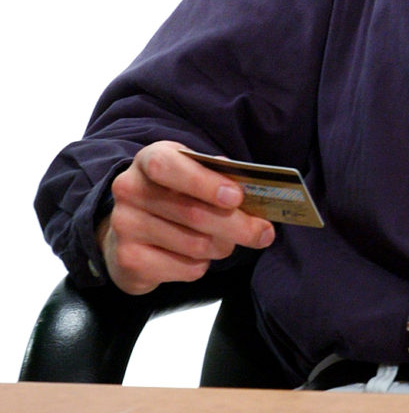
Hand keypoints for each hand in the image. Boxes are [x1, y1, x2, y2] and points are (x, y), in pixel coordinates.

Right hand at [98, 140, 274, 294]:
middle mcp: (130, 190)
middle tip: (264, 233)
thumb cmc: (176, 194)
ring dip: (223, 246)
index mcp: (150, 160)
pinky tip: (196, 256)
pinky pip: (186, 268)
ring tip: (226, 241)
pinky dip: (202, 265)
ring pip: (196, 245)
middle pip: (193, 214)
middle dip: (238, 226)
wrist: (132, 228)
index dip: (204, 183)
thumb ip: (220, 177)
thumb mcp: (195, 174)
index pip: (168, 167)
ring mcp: (124, 227)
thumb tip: (253, 191)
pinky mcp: (128, 260)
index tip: (236, 198)